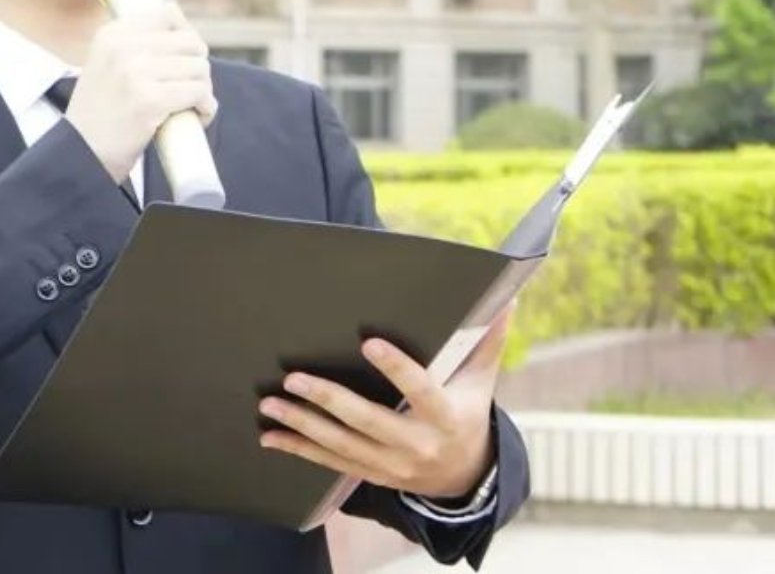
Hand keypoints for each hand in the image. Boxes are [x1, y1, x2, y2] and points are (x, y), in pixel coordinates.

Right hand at [65, 3, 216, 183]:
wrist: (81, 152)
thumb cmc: (100, 113)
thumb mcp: (105, 64)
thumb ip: (135, 43)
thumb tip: (181, 23)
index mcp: (112, 33)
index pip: (169, 14)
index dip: (187, 38)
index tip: (185, 60)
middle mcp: (123, 47)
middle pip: (190, 43)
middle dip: (198, 67)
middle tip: (190, 89)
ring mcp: (136, 73)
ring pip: (199, 68)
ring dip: (203, 90)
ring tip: (192, 106)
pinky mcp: (149, 101)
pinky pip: (198, 93)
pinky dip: (205, 107)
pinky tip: (197, 116)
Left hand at [257, 306, 513, 501]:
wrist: (465, 478)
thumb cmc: (467, 412)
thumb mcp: (481, 379)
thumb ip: (488, 339)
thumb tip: (505, 295)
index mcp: (446, 417)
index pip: (420, 391)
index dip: (396, 369)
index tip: (368, 342)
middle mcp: (416, 446)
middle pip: (368, 422)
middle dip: (329, 400)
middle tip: (293, 378)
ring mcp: (391, 466)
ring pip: (342, 446)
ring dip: (302, 425)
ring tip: (270, 404)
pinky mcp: (371, 476)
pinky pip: (330, 464)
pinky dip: (298, 450)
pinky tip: (270, 437)